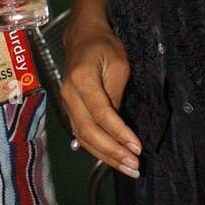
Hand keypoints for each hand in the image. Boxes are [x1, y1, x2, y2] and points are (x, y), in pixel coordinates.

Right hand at [61, 19, 140, 176]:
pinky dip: (97, 150)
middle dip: (112, 152)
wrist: (82, 35)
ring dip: (105, 156)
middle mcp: (69, 94)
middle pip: (88, 131)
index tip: (137, 148)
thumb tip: (119, 123)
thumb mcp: (118, 63)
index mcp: (81, 79)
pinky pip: (82, 134)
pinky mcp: (71, 109)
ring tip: (127, 169)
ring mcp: (67, 103)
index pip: (101, 113)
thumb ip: (116, 94)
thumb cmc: (103, 45)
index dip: (119, 133)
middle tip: (134, 167)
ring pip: (83, 137)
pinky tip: (112, 159)